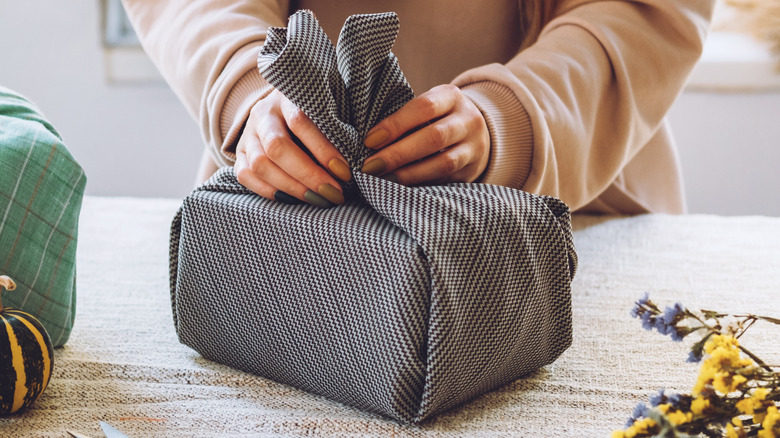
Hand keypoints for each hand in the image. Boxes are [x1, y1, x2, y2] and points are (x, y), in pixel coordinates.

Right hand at [234, 89, 351, 206]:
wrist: (285, 108)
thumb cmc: (319, 110)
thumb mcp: (331, 106)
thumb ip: (340, 125)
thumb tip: (361, 158)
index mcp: (286, 96)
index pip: (301, 121)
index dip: (323, 150)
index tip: (345, 172)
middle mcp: (263, 113)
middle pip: (277, 147)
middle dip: (308, 175)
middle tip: (334, 193)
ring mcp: (248, 134)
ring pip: (260, 164)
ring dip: (292, 187)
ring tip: (318, 199)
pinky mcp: (239, 153)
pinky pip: (246, 176)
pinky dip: (270, 192)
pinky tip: (294, 200)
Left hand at [360, 84, 489, 184]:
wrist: (474, 133)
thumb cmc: (435, 118)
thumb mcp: (426, 108)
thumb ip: (404, 119)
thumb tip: (368, 142)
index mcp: (451, 96)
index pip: (423, 108)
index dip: (395, 125)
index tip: (369, 141)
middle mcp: (468, 119)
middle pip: (434, 137)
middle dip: (399, 154)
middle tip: (370, 166)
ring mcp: (474, 146)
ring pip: (444, 163)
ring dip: (410, 174)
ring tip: (383, 180)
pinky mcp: (472, 170)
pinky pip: (446, 179)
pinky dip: (422, 184)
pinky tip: (401, 188)